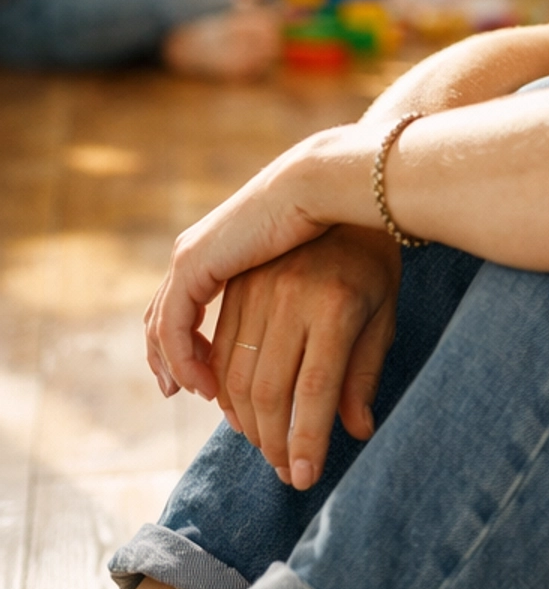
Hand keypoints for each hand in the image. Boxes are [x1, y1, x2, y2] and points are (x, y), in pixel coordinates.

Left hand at [144, 127, 364, 397]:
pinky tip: (204, 385)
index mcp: (222, 253)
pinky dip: (181, 359)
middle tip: (182, 396)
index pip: (188, 309)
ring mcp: (192, 257)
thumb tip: (327, 382)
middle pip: (166, 318)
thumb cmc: (346, 236)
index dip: (193, 351)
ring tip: (201, 396)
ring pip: (163, 325)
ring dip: (176, 369)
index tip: (211, 390)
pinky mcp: (193, 263)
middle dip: (171, 363)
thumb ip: (290, 316)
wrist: (330, 191)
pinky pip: (171, 325)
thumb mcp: (312, 287)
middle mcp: (199, 255)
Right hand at [210, 226, 401, 489]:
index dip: (305, 441)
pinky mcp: (233, 283)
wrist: (338, 192)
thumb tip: (356, 432)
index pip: (313, 392)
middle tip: (284, 469)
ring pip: (233, 373)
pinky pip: (216, 346)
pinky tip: (227, 407)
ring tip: (262, 445)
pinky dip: (216, 384)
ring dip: (242, 420)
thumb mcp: (383, 313)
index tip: (303, 478)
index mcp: (336, 306)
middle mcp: (290, 297)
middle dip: (273, 441)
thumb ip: (363, 373)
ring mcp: (257, 287)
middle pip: (267, 390)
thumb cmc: (372, 261)